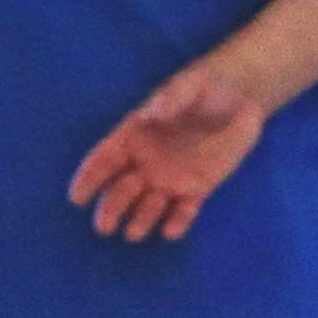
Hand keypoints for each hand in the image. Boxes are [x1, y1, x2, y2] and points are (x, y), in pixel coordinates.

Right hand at [70, 57, 271, 241]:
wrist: (240, 96)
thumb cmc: (206, 85)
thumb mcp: (191, 85)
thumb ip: (172, 97)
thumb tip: (153, 112)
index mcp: (135, 134)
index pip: (104, 159)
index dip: (89, 178)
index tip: (77, 198)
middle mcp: (147, 161)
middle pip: (120, 190)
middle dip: (110, 208)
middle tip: (104, 227)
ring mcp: (171, 177)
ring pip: (148, 206)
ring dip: (140, 220)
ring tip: (134, 232)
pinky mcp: (198, 188)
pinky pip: (184, 211)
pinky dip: (178, 222)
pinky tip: (171, 231)